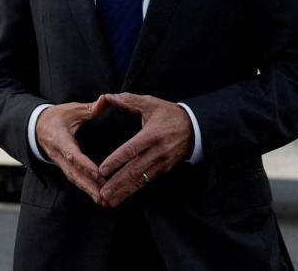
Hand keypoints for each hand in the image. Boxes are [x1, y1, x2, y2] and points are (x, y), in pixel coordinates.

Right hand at [36, 95, 108, 204]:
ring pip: (75, 180)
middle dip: (88, 186)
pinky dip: (86, 189)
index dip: (85, 165)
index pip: (73, 155)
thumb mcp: (71, 109)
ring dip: (89, 191)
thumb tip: (105, 100)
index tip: (98, 174)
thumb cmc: (57, 117)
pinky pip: (76, 180)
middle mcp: (59, 156)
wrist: (38, 127)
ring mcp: (61, 164)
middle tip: (103, 197)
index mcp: (60, 140)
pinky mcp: (65, 168)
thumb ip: (89, 108)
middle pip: (74, 174)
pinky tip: (99, 197)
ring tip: (104, 202)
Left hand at [97, 93, 192, 208]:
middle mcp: (157, 152)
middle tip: (101, 194)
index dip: (116, 161)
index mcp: (151, 135)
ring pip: (139, 181)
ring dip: (123, 192)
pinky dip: (133, 191)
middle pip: (134, 170)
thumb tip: (107, 96)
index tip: (102, 170)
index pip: (131, 150)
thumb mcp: (150, 103)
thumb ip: (128, 100)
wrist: (196, 127)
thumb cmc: (170, 114)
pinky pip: (146, 182)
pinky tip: (122, 198)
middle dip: (117, 184)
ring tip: (108, 201)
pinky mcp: (164, 170)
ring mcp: (161, 163)